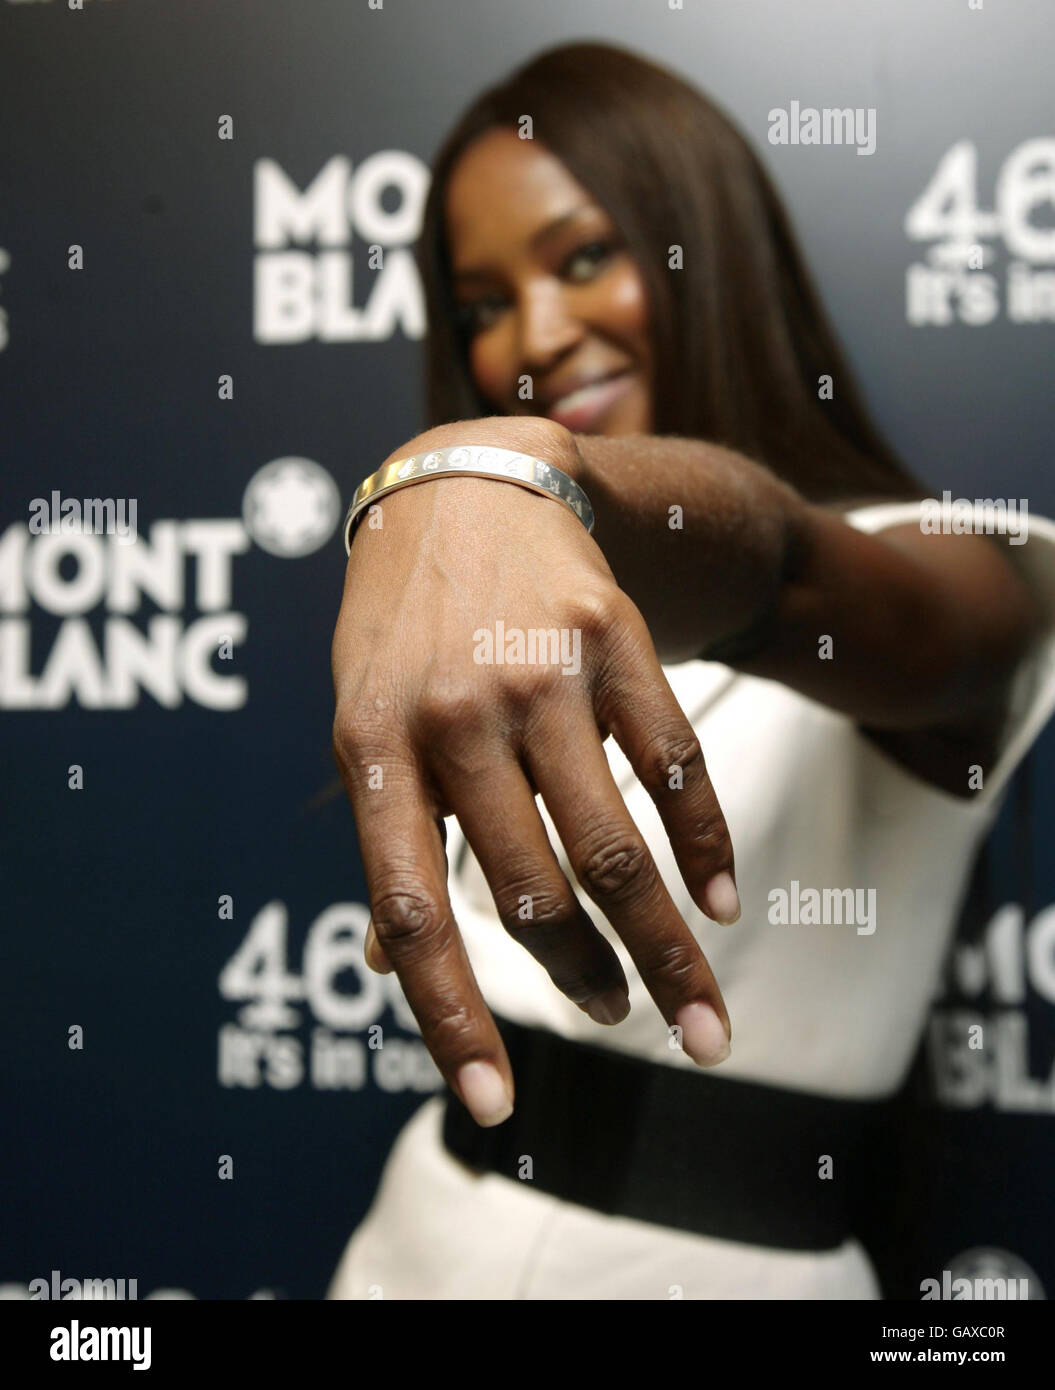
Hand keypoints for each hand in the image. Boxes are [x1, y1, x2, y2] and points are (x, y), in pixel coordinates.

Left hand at [331, 417, 738, 1126]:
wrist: (464, 487)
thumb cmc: (402, 631)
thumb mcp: (361, 723)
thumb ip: (388, 835)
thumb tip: (391, 963)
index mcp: (374, 752)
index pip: (410, 913)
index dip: (452, 1020)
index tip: (497, 1107)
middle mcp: (454, 719)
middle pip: (536, 894)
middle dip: (591, 984)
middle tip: (629, 1027)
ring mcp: (539, 677)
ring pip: (616, 847)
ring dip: (668, 948)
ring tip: (699, 1012)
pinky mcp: (613, 640)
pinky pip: (673, 765)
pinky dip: (706, 844)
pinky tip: (724, 898)